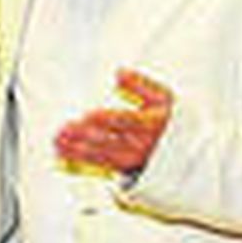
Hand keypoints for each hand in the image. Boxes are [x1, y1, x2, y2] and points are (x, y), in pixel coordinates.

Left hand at [55, 68, 172, 174]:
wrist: (183, 152)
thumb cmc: (168, 120)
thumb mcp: (163, 98)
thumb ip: (141, 85)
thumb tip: (120, 74)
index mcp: (151, 123)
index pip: (127, 121)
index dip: (108, 119)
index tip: (89, 115)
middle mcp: (141, 144)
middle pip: (109, 140)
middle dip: (84, 135)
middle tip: (65, 129)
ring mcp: (131, 159)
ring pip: (101, 155)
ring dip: (76, 149)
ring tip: (58, 141)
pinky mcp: (122, 168)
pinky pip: (98, 164)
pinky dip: (78, 159)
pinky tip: (63, 153)